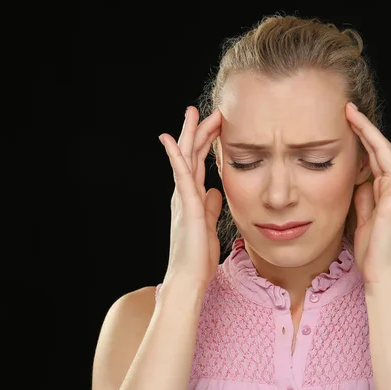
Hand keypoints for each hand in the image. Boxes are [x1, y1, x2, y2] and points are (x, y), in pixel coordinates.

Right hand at [159, 106, 222, 288]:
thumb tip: (215, 191)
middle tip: (206, 110)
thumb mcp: (209, 225)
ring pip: (186, 159)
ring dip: (190, 135)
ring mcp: (183, 198)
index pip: (199, 164)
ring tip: (192, 113)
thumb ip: (211, 207)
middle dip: (199, 132)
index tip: (217, 126)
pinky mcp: (186, 205)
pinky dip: (175, 156)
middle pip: (191, 156)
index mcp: (193, 198)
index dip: (207, 144)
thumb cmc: (198, 257)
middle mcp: (185, 194)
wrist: (189, 279)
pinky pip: (180, 176)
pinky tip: (172, 139)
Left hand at [345, 102, 390, 283]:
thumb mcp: (363, 217)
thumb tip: (361, 180)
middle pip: (386, 150)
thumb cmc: (373, 251)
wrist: (380, 276)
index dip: (362, 137)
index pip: (373, 157)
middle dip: (372, 126)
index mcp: (383, 191)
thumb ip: (364, 198)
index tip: (349, 118)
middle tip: (356, 105)